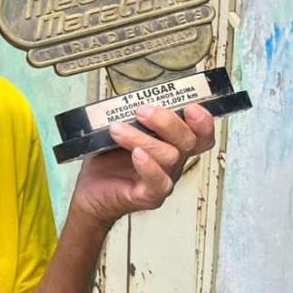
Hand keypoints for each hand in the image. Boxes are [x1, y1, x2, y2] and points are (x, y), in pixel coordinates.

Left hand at [71, 104, 215, 228]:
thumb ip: (133, 116)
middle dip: (167, 122)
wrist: (90, 192)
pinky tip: (136, 154)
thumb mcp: (122, 130)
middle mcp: (173, 162)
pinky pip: (158, 182)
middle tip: (142, 111)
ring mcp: (163, 179)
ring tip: (119, 130)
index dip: (203, 121)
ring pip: (169, 157)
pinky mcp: (149, 195)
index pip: (200, 134)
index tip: (191, 107)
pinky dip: (149, 166)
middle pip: (188, 141)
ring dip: (143, 138)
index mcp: (172, 144)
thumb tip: (132, 97)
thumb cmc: (107, 161)